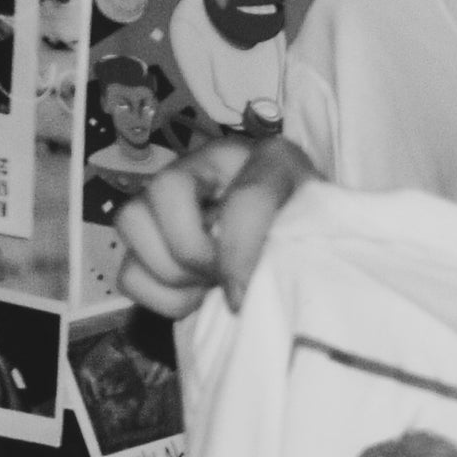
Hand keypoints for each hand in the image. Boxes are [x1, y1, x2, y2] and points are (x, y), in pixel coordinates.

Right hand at [112, 137, 320, 319]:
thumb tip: (255, 284)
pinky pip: (127, 269)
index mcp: (269, 158)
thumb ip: (312, 246)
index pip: (247, 196)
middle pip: (165, 190)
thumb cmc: (322, 244)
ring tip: (211, 287)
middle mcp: (209, 166)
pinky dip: (159, 296)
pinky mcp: (150, 237)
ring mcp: (170, 198)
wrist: (308, 255)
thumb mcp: (329, 237)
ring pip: (131, 222)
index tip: (243, 295)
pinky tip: (197, 298)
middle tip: (222, 280)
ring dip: (172, 272)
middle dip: (192, 250)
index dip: (239, 253)